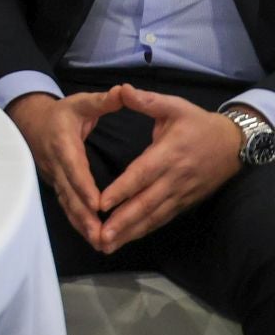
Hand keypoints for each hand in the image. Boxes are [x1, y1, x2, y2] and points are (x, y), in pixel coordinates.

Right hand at [6, 89, 122, 247]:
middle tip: (100, 233)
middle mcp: (56, 164)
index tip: (97, 203)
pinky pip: (67, 206)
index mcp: (63, 143)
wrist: (33, 122)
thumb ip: (104, 101)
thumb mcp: (81, 102)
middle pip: (70, 193)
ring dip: (82, 224)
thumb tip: (124, 91)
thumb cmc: (62, 114)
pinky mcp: (58, 186)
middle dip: (84, 215)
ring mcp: (55, 177)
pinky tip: (91, 236)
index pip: (74, 168)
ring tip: (99, 241)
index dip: (84, 186)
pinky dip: (78, 222)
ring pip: (67, 204)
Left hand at [95, 84, 242, 252]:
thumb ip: (147, 101)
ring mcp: (181, 193)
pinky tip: (127, 239)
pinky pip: (163, 218)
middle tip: (100, 236)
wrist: (234, 143)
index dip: (122, 190)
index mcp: (169, 153)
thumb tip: (121, 89)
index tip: (101, 204)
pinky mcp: (185, 202)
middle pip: (146, 203)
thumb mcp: (175, 106)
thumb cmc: (198, 123)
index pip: (142, 175)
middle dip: (122, 222)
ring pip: (154, 216)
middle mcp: (175, 178)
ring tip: (107, 245)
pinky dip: (145, 230)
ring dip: (131, 232)